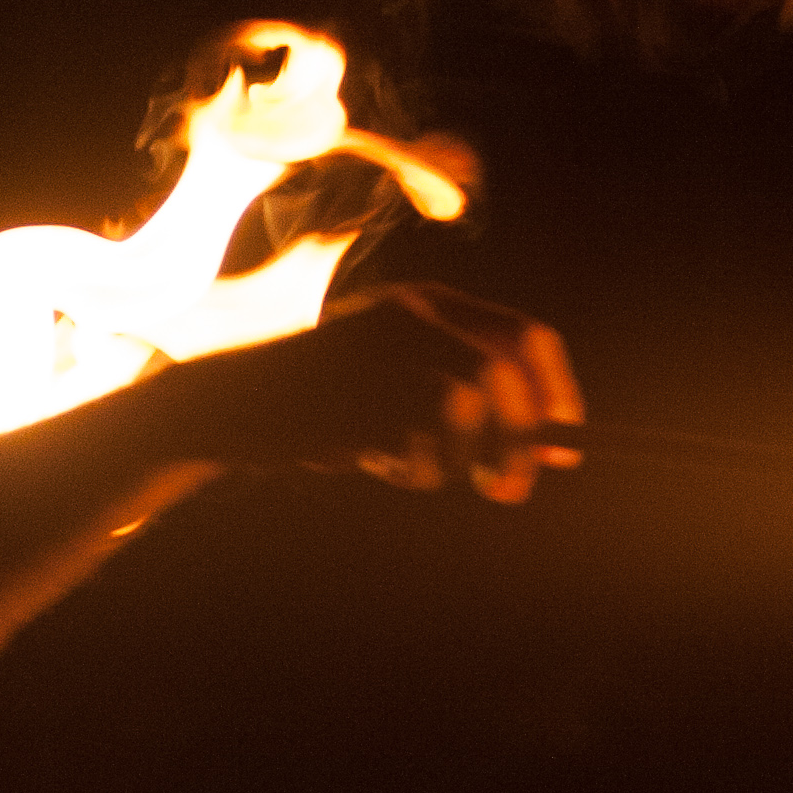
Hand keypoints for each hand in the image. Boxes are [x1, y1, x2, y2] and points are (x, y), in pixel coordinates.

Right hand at [209, 281, 582, 501]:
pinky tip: (368, 458)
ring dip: (455, 459)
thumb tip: (554, 449)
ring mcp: (379, 354)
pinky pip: (418, 446)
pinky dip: (409, 469)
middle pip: (506, 377)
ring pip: (466, 411)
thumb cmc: (321, 401)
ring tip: (411, 467)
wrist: (228, 403)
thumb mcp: (396, 379)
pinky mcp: (352, 395)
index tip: (565, 441)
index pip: (527, 336)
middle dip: (521, 441)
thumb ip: (468, 398)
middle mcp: (410, 317)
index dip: (558, 392)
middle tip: (508, 489)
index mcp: (427, 303)